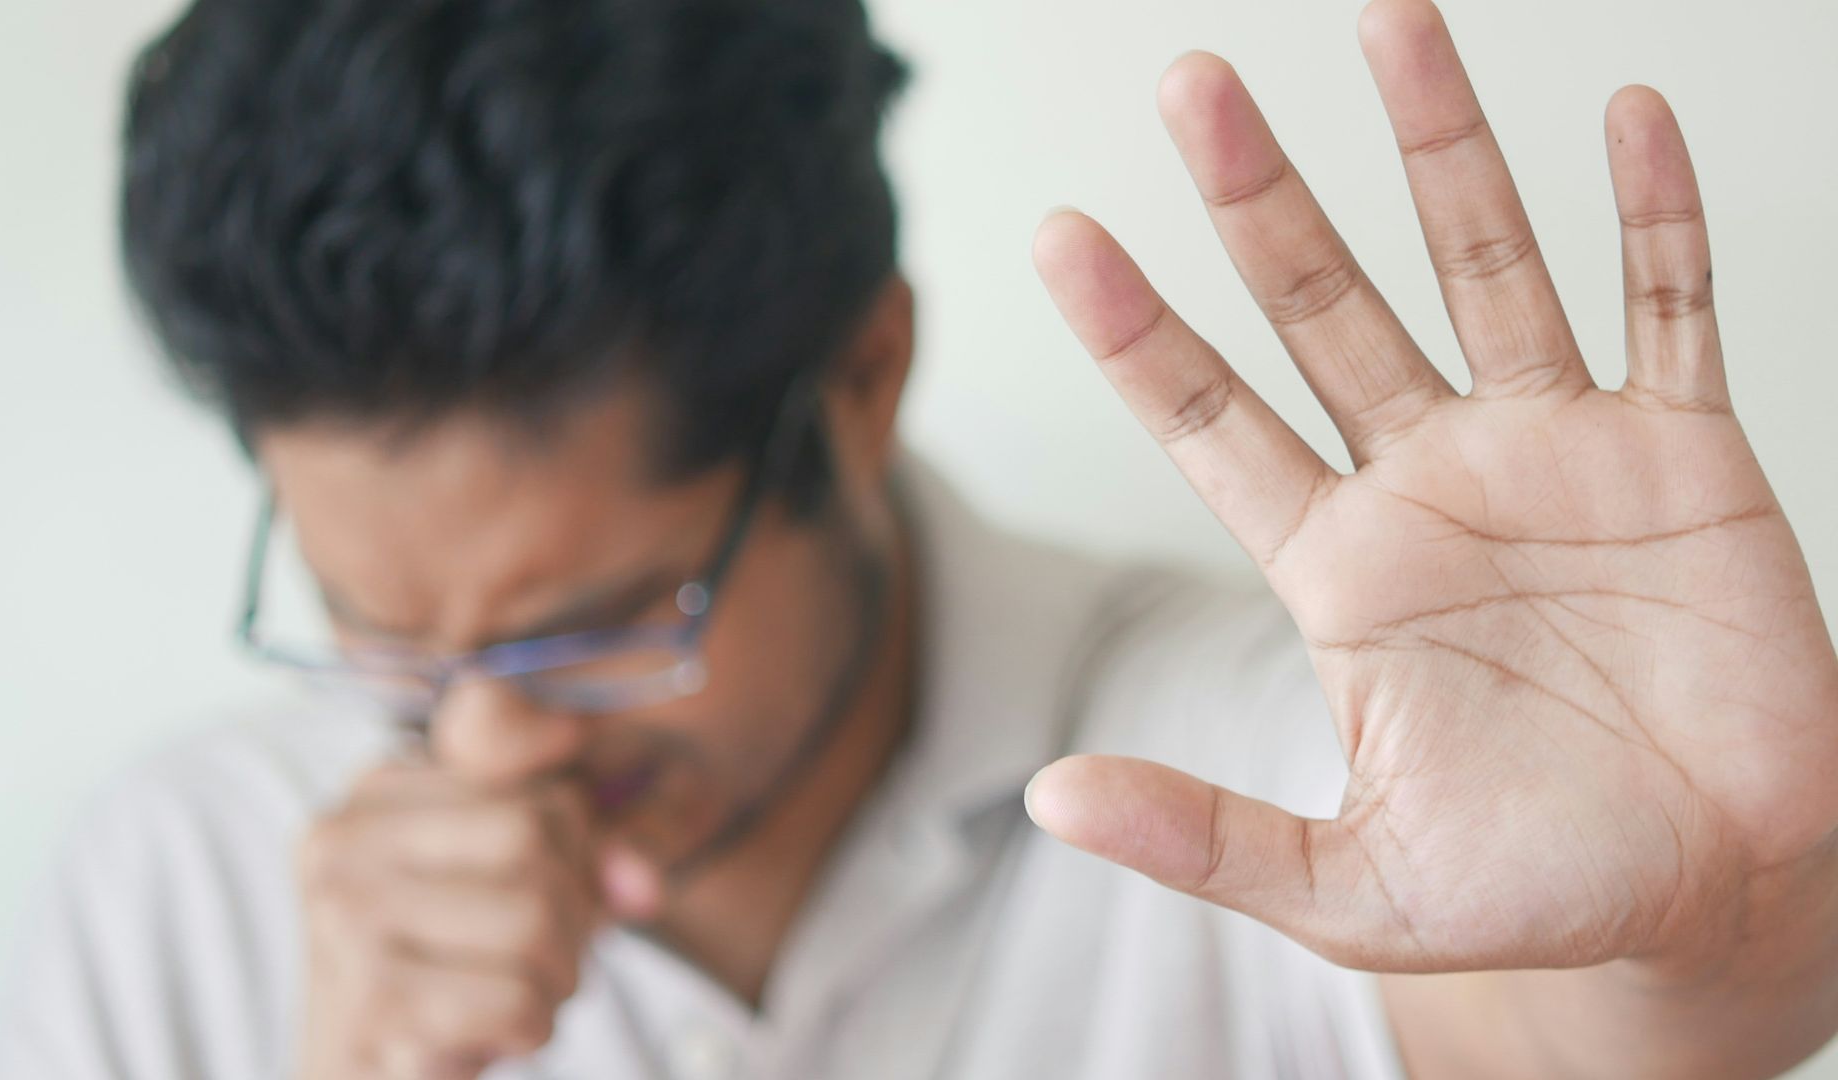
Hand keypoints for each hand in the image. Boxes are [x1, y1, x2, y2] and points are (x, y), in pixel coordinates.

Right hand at [296, 760, 657, 1078]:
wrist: (358, 1077)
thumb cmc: (446, 975)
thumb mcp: (509, 883)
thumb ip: (587, 850)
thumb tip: (643, 882)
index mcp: (378, 793)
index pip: (544, 797)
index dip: (582, 863)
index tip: (556, 907)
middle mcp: (344, 839)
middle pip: (533, 841)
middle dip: (573, 918)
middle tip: (546, 964)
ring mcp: (345, 917)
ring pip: (532, 919)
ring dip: (557, 979)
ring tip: (519, 998)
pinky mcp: (367, 1000)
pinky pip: (516, 1000)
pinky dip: (532, 1027)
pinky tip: (492, 1035)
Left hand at [1027, 0, 1837, 976]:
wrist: (1714, 896)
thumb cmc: (1532, 892)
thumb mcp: (1347, 885)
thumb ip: (1203, 833)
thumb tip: (1048, 797)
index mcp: (1339, 567)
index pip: (1212, 420)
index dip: (1139, 330)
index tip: (1062, 235)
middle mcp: (1430, 482)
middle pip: (1325, 306)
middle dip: (1261, 198)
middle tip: (1192, 88)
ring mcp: (1556, 454)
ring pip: (1486, 265)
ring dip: (1441, 149)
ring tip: (1388, 25)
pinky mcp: (1685, 459)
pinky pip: (1672, 307)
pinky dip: (1657, 218)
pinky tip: (1626, 119)